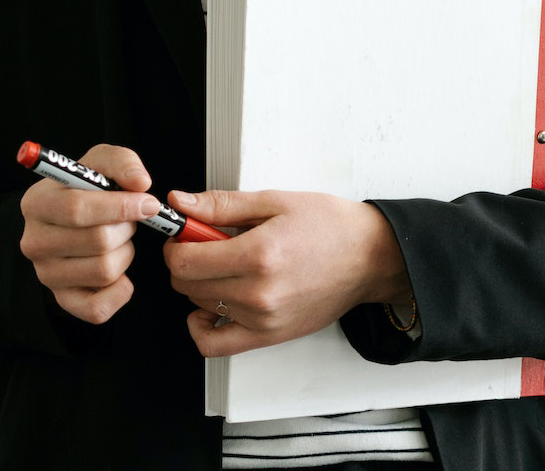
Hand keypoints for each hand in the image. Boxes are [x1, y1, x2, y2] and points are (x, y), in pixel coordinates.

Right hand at [18, 144, 161, 324]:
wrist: (71, 218)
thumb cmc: (88, 187)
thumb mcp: (100, 162)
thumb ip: (122, 162)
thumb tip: (140, 183)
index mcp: (37, 203)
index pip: (77, 209)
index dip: (120, 206)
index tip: (148, 202)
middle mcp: (34, 242)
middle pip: (97, 241)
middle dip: (127, 227)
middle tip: (129, 219)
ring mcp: (46, 275)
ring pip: (104, 271)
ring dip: (127, 253)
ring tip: (120, 239)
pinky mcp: (63, 300)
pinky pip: (99, 308)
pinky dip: (121, 290)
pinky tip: (121, 269)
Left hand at [163, 188, 410, 356]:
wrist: (369, 257)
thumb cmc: (329, 226)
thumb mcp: (274, 201)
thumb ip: (221, 205)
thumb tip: (181, 203)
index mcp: (259, 254)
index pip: (185, 260)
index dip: (176, 242)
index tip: (184, 231)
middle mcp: (258, 293)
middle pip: (186, 284)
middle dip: (186, 259)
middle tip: (205, 241)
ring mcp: (263, 320)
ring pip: (199, 306)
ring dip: (200, 284)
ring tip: (225, 263)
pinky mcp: (269, 336)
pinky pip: (215, 345)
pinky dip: (202, 326)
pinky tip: (212, 304)